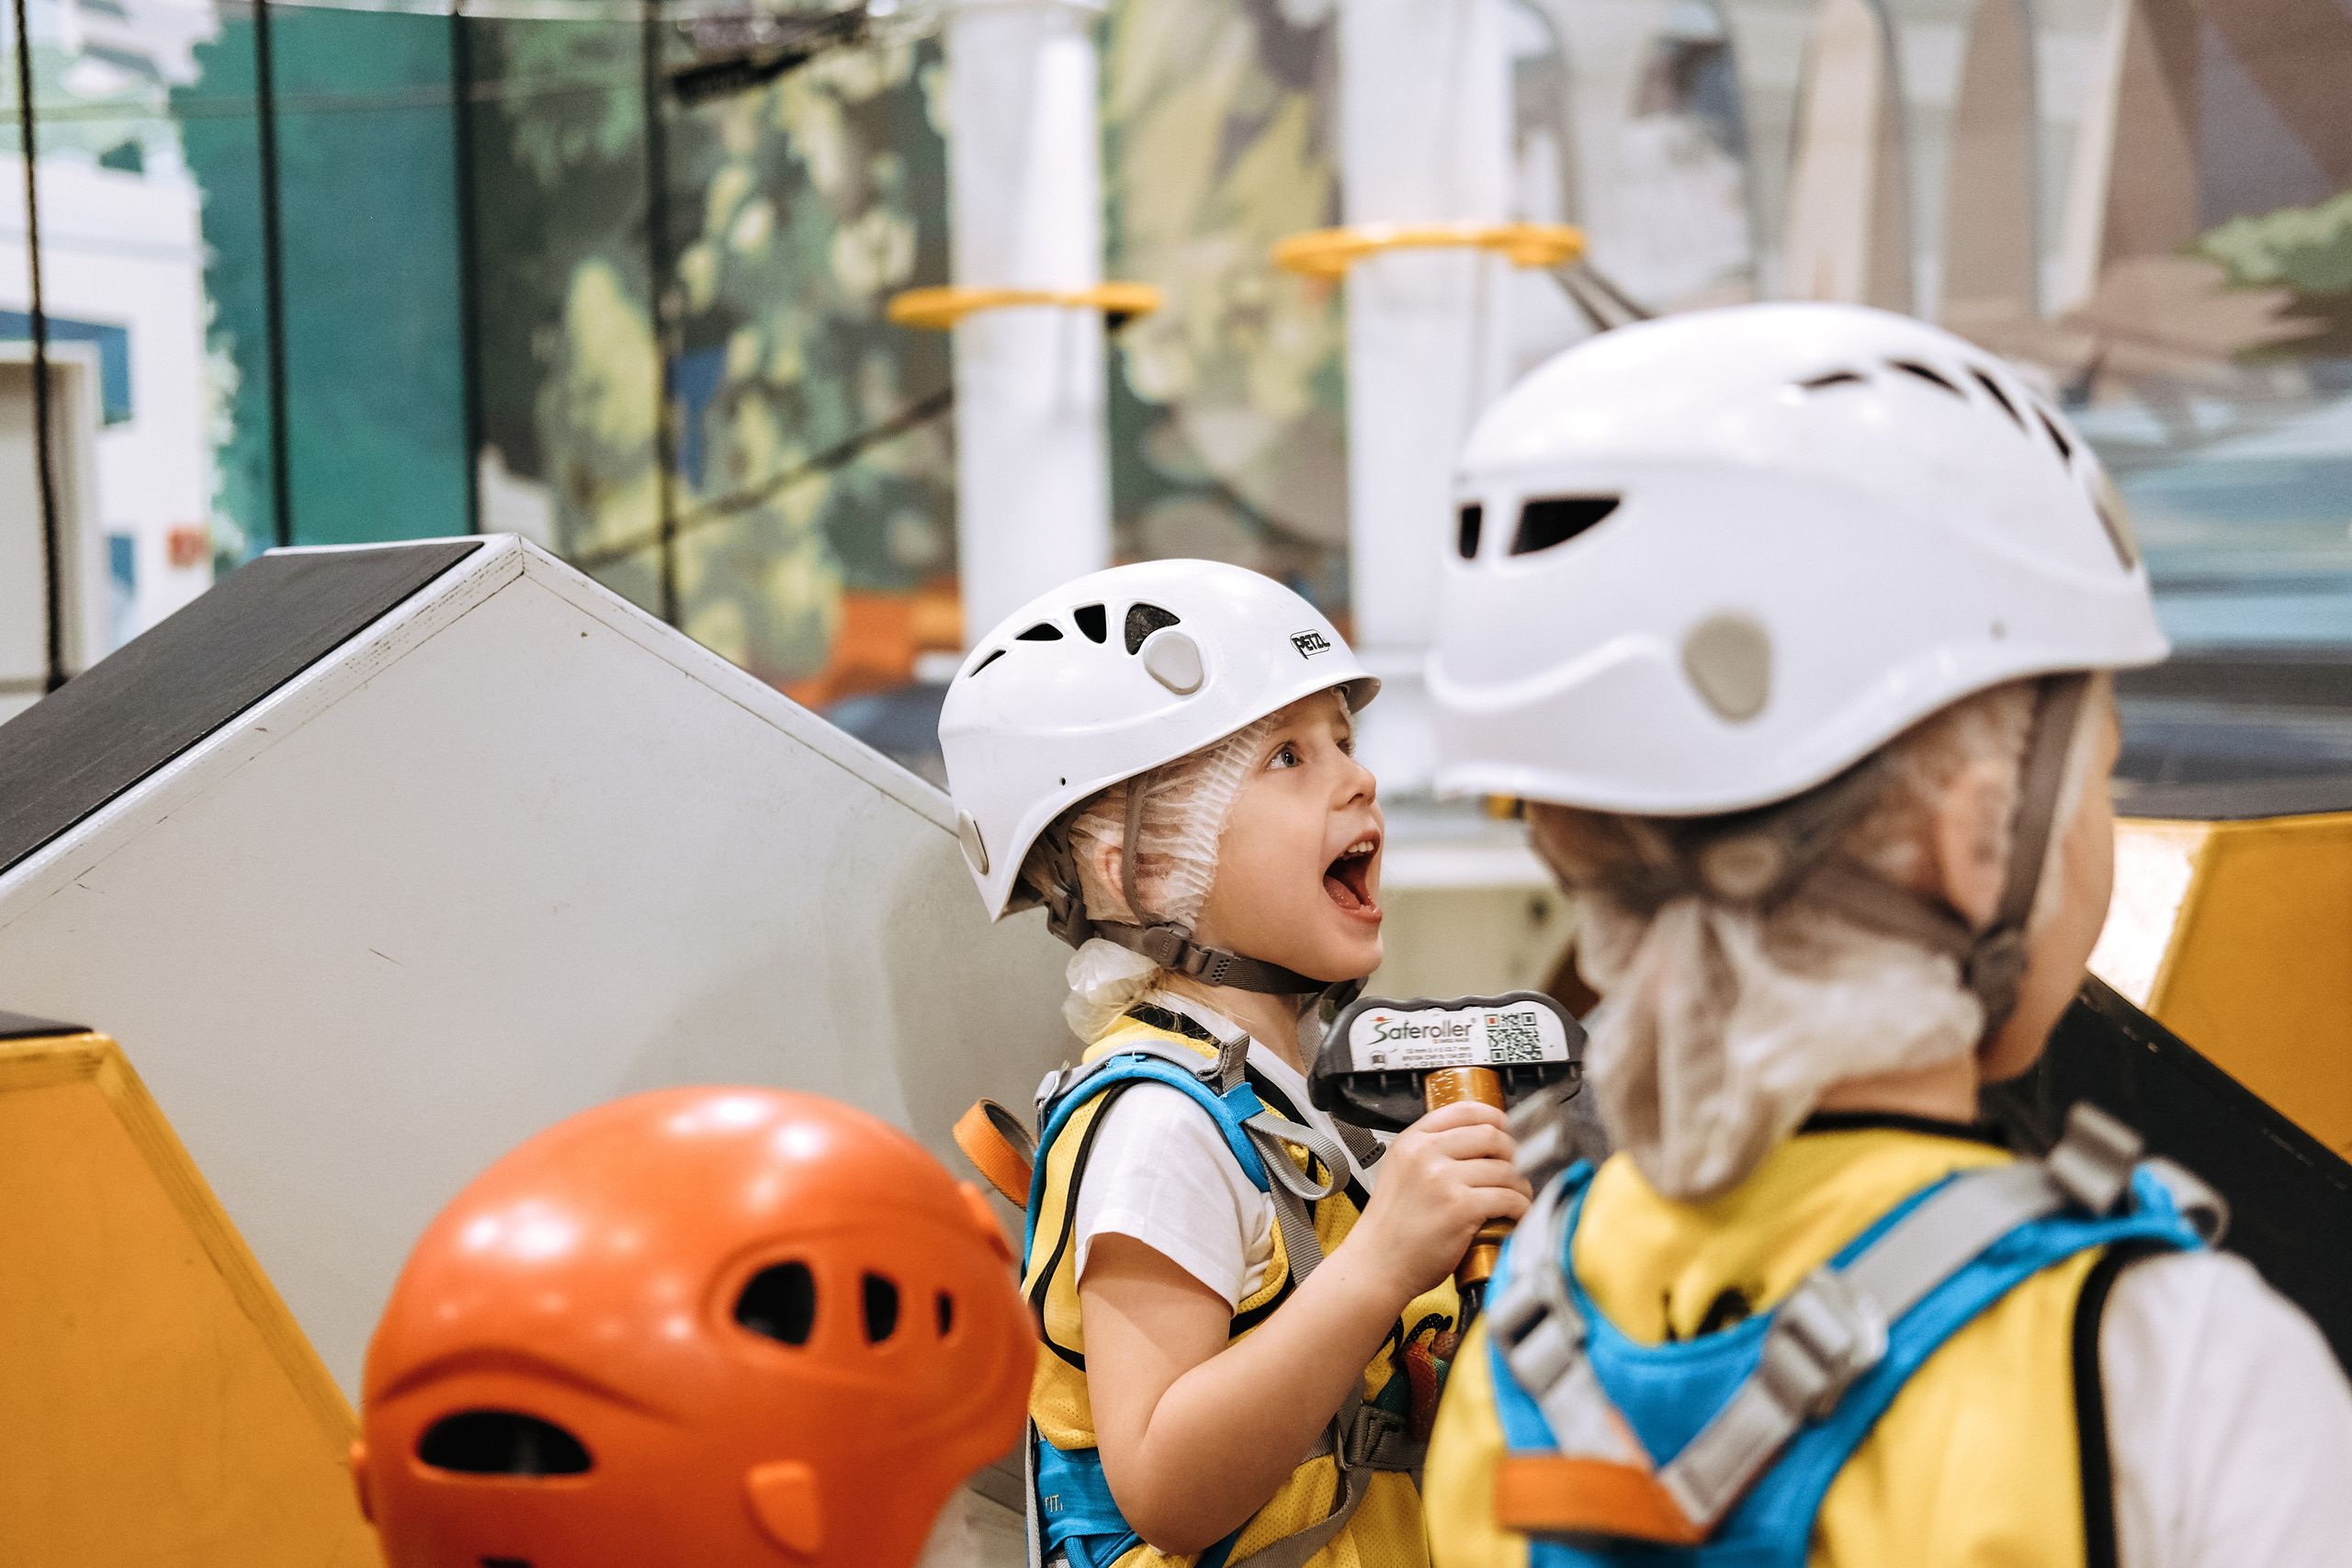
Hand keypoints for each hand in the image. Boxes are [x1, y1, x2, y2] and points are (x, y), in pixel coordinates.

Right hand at [1345, 1100, 1530, 1302]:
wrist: (1376, 1264)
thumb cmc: (1390, 1228)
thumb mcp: (1401, 1172)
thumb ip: (1431, 1152)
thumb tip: (1479, 1145)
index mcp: (1412, 1141)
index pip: (1464, 1110)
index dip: (1494, 1118)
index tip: (1506, 1130)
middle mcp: (1427, 1154)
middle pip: (1491, 1135)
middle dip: (1513, 1152)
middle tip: (1516, 1168)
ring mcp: (1444, 1179)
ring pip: (1505, 1169)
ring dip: (1520, 1185)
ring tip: (1518, 1197)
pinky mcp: (1461, 1208)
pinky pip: (1508, 1198)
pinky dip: (1521, 1207)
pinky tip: (1517, 1214)